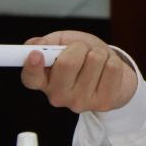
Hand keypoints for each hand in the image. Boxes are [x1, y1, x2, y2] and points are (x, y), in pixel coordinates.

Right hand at [19, 31, 138, 113]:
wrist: (115, 77)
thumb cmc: (86, 58)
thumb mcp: (65, 44)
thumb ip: (49, 42)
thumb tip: (36, 44)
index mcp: (44, 81)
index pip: (30, 78)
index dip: (32, 66)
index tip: (36, 54)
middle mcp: (58, 96)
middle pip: (67, 63)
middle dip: (79, 47)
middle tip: (83, 51)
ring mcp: (80, 102)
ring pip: (94, 59)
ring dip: (99, 52)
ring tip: (98, 61)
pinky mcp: (103, 103)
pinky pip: (112, 67)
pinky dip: (113, 60)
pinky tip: (108, 69)